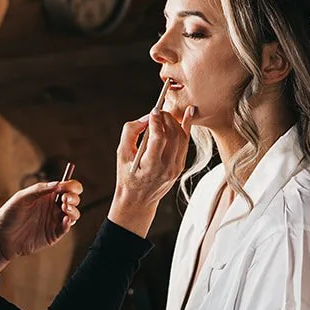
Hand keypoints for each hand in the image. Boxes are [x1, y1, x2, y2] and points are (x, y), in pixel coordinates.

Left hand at [0, 175, 81, 261]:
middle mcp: (52, 206)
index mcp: (46, 194)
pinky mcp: (53, 234)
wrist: (1, 237)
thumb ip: (40, 189)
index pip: (66, 187)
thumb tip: (58, 184)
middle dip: (73, 197)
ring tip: (64, 208)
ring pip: (74, 213)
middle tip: (65, 199)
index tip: (68, 187)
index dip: (71, 185)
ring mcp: (54, 220)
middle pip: (73, 199)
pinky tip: (65, 220)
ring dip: (74, 210)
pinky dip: (69, 223)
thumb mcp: (22, 197)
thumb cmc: (8, 214)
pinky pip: (66, 228)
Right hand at [109, 103, 195, 238]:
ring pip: (182, 137)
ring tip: (165, 114)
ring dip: (175, 121)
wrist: (138, 199)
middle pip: (173, 135)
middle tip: (158, 111)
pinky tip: (188, 114)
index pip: (159, 138)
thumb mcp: (121, 154)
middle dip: (166, 118)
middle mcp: (167, 168)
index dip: (157, 121)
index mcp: (150, 166)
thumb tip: (146, 117)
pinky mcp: (180, 166)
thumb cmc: (127, 175)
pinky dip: (186, 127)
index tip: (154, 110)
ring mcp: (176, 168)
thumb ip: (130, 132)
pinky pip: (185, 143)